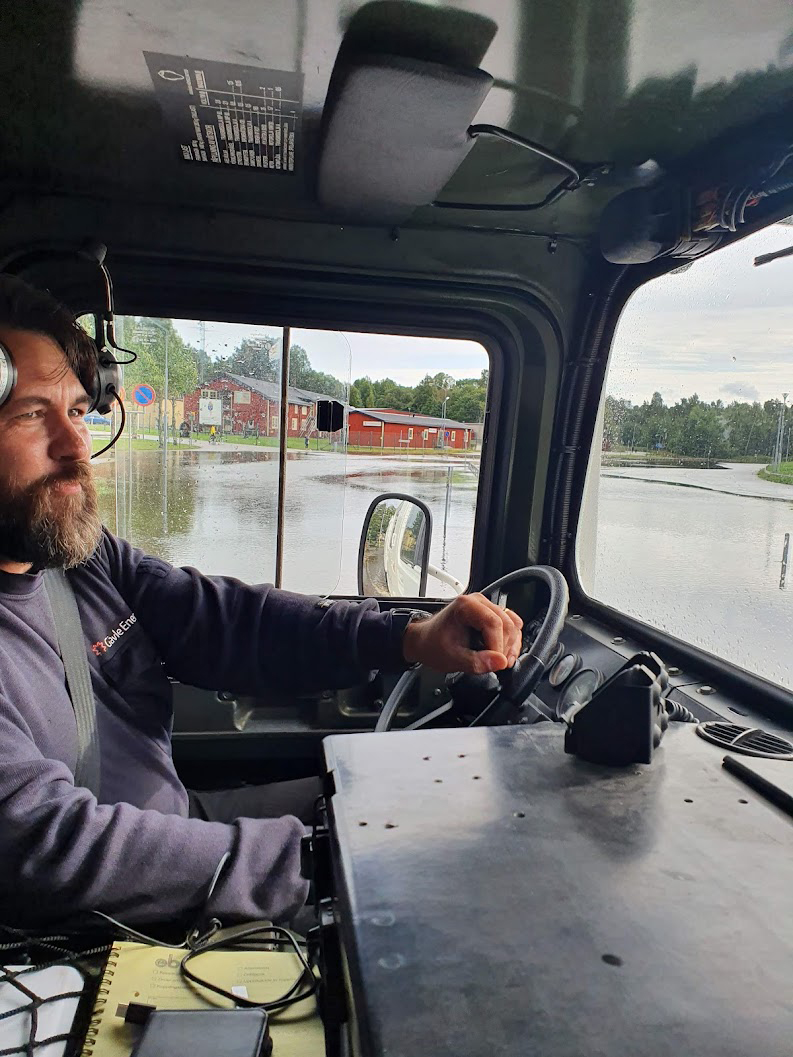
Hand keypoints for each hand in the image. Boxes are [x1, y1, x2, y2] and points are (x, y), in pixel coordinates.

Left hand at [401, 594, 522, 674]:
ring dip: (511, 645)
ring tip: (500, 661)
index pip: (494, 623)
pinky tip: (504, 654)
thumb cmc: (433, 645)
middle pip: (506, 623)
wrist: (426, 641)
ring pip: (513, 624)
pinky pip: (512, 626)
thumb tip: (500, 661)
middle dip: (505, 648)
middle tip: (496, 665)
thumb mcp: (452, 658)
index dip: (498, 646)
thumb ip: (477, 662)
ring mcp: (486, 607)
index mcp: (466, 606)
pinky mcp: (492, 615)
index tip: (496, 663)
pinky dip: (512, 641)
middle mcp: (478, 602)